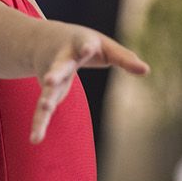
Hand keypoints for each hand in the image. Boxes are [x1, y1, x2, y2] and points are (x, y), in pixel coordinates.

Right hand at [31, 27, 148, 143]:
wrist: (44, 40)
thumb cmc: (83, 43)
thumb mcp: (105, 46)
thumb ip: (124, 58)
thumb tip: (146, 70)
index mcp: (78, 44)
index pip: (83, 45)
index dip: (85, 47)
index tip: (86, 48)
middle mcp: (61, 60)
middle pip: (59, 67)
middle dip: (55, 73)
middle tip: (49, 79)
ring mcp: (51, 77)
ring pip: (48, 90)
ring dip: (46, 100)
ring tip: (45, 109)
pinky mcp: (48, 92)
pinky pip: (41, 110)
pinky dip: (39, 124)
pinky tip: (35, 140)